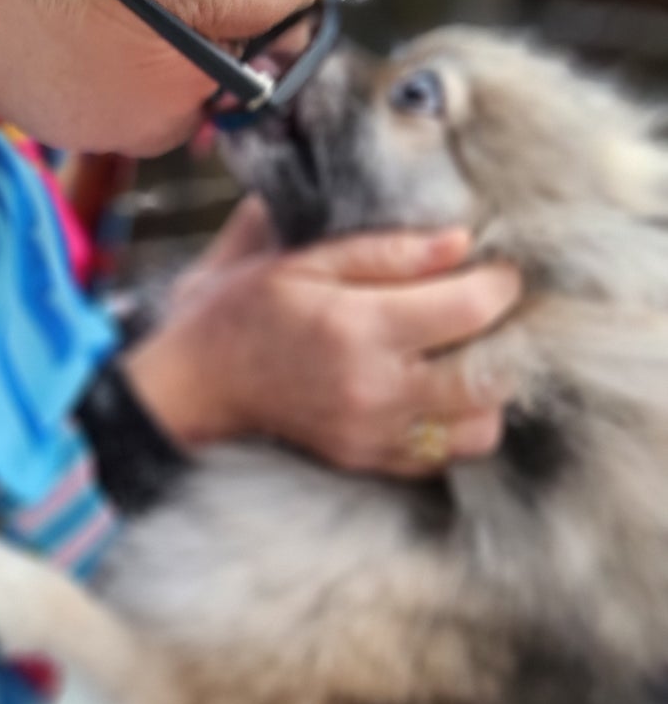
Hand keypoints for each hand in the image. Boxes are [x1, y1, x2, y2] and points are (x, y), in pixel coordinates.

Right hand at [121, 199, 523, 475]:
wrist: (199, 382)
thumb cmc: (246, 308)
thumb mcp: (304, 260)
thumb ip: (386, 252)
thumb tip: (461, 243)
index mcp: (359, 326)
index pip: (474, 308)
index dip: (500, 284)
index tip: (494, 272)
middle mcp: (375, 388)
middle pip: (494, 377)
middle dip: (505, 340)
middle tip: (484, 318)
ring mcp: (374, 433)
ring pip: (481, 428)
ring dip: (484, 392)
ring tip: (460, 359)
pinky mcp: (368, 459)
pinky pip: (443, 455)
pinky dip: (451, 424)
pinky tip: (428, 391)